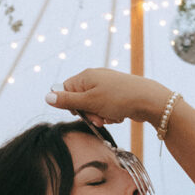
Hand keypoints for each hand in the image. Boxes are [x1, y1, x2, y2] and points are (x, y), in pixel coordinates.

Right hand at [46, 68, 169, 126]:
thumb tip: (46, 97)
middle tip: (99, 117)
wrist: (148, 100)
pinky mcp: (116, 96)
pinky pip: (105, 109)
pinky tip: (119, 115)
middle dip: (88, 114)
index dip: (71, 104)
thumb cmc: (119, 98)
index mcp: (85, 77)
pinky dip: (110, 115)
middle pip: (79, 101)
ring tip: (111, 116)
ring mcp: (106, 87)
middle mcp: (95, 79)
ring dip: (100, 117)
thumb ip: (67, 101)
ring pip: (93, 108)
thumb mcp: (89, 102)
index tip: (81, 111)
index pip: (65, 90)